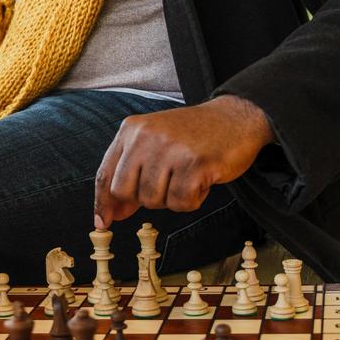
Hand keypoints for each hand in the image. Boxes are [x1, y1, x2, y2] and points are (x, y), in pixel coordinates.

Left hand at [93, 95, 273, 228]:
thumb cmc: (195, 135)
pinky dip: (192, 200)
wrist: (236, 117)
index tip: (104, 222)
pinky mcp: (194, 164)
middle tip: (168, 185)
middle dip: (144, 198)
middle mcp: (146, 136)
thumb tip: (112, 213)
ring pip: (153, 200)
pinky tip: (201, 181)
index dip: (103, 202)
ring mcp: (170, 149)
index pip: (106, 174)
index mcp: (132, 129)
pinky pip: (181, 203)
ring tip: (187, 178)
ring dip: (172, 199)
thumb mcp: (155, 143)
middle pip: (125, 191)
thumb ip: (132, 173)